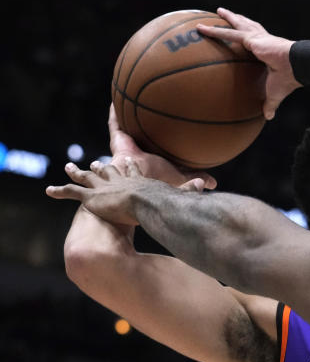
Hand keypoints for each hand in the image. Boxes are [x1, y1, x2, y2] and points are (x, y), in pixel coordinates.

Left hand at [47, 159, 205, 226]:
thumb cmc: (161, 200)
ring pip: (86, 178)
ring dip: (76, 173)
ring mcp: (102, 187)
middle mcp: (117, 179)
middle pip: (107, 170)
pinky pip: (71, 193)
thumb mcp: (177, 194)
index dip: (127, 166)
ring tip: (68, 167)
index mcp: (136, 179)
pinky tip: (48, 191)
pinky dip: (60, 191)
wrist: (143, 200)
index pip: (131, 170)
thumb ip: (190, 189)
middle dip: (99, 166)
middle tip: (92, 162)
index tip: (124, 160)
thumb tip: (210, 185)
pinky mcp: (90, 196)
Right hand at [108, 105, 216, 189]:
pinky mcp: (118, 140)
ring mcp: (129, 145)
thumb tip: (213, 184)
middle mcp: (141, 152)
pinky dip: (115, 113)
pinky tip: (117, 100)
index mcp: (155, 161)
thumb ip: (195, 180)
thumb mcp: (181, 180)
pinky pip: (115, 123)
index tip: (175, 131)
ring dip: (131, 117)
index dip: (167, 144)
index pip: (162, 151)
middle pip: (146, 136)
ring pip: (130, 128)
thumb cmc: (159, 181)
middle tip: (156, 111)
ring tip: (134, 99)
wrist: (136, 180)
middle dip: (149, 127)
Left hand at [196, 7, 297, 119]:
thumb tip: (268, 117)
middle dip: (238, 20)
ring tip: (218, 12)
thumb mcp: (276, 93)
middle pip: (247, 26)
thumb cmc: (288, 79)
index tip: (245, 35)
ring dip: (227, 18)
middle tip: (226, 15)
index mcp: (268, 50)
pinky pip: (228, 34)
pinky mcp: (250, 39)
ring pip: (238, 25)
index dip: (250, 36)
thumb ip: (270, 103)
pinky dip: (214, 31)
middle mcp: (262, 40)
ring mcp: (256, 38)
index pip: (256, 41)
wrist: (296, 67)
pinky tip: (202, 29)